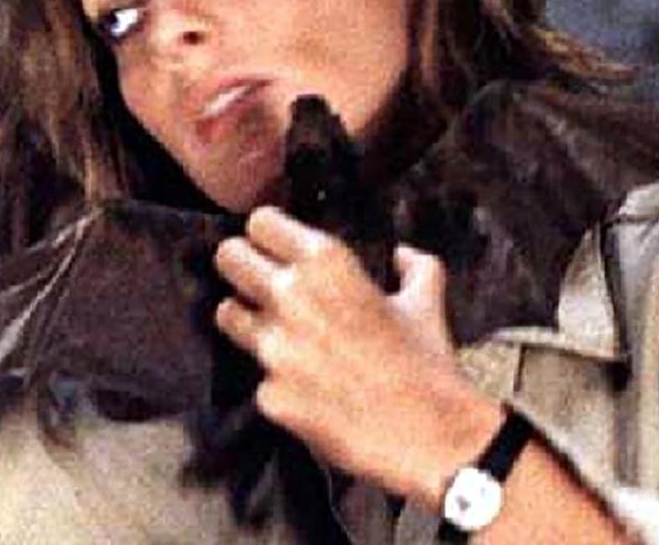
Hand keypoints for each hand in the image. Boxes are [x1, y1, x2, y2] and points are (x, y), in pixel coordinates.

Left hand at [214, 206, 502, 506]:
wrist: (431, 436)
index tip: (274, 246)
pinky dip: (277, 380)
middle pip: (228, 257)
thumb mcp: (425, 301)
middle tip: (259, 280)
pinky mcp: (268, 394)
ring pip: (228, 313)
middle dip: (241, 265)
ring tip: (277, 332)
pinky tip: (305, 387)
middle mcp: (290, 296)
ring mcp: (273, 348)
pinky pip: (258, 377)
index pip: (259, 222)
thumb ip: (414, 266)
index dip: (266, 234)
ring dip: (247, 319)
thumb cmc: (427, 362)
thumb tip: (402, 254)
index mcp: (325, 262)